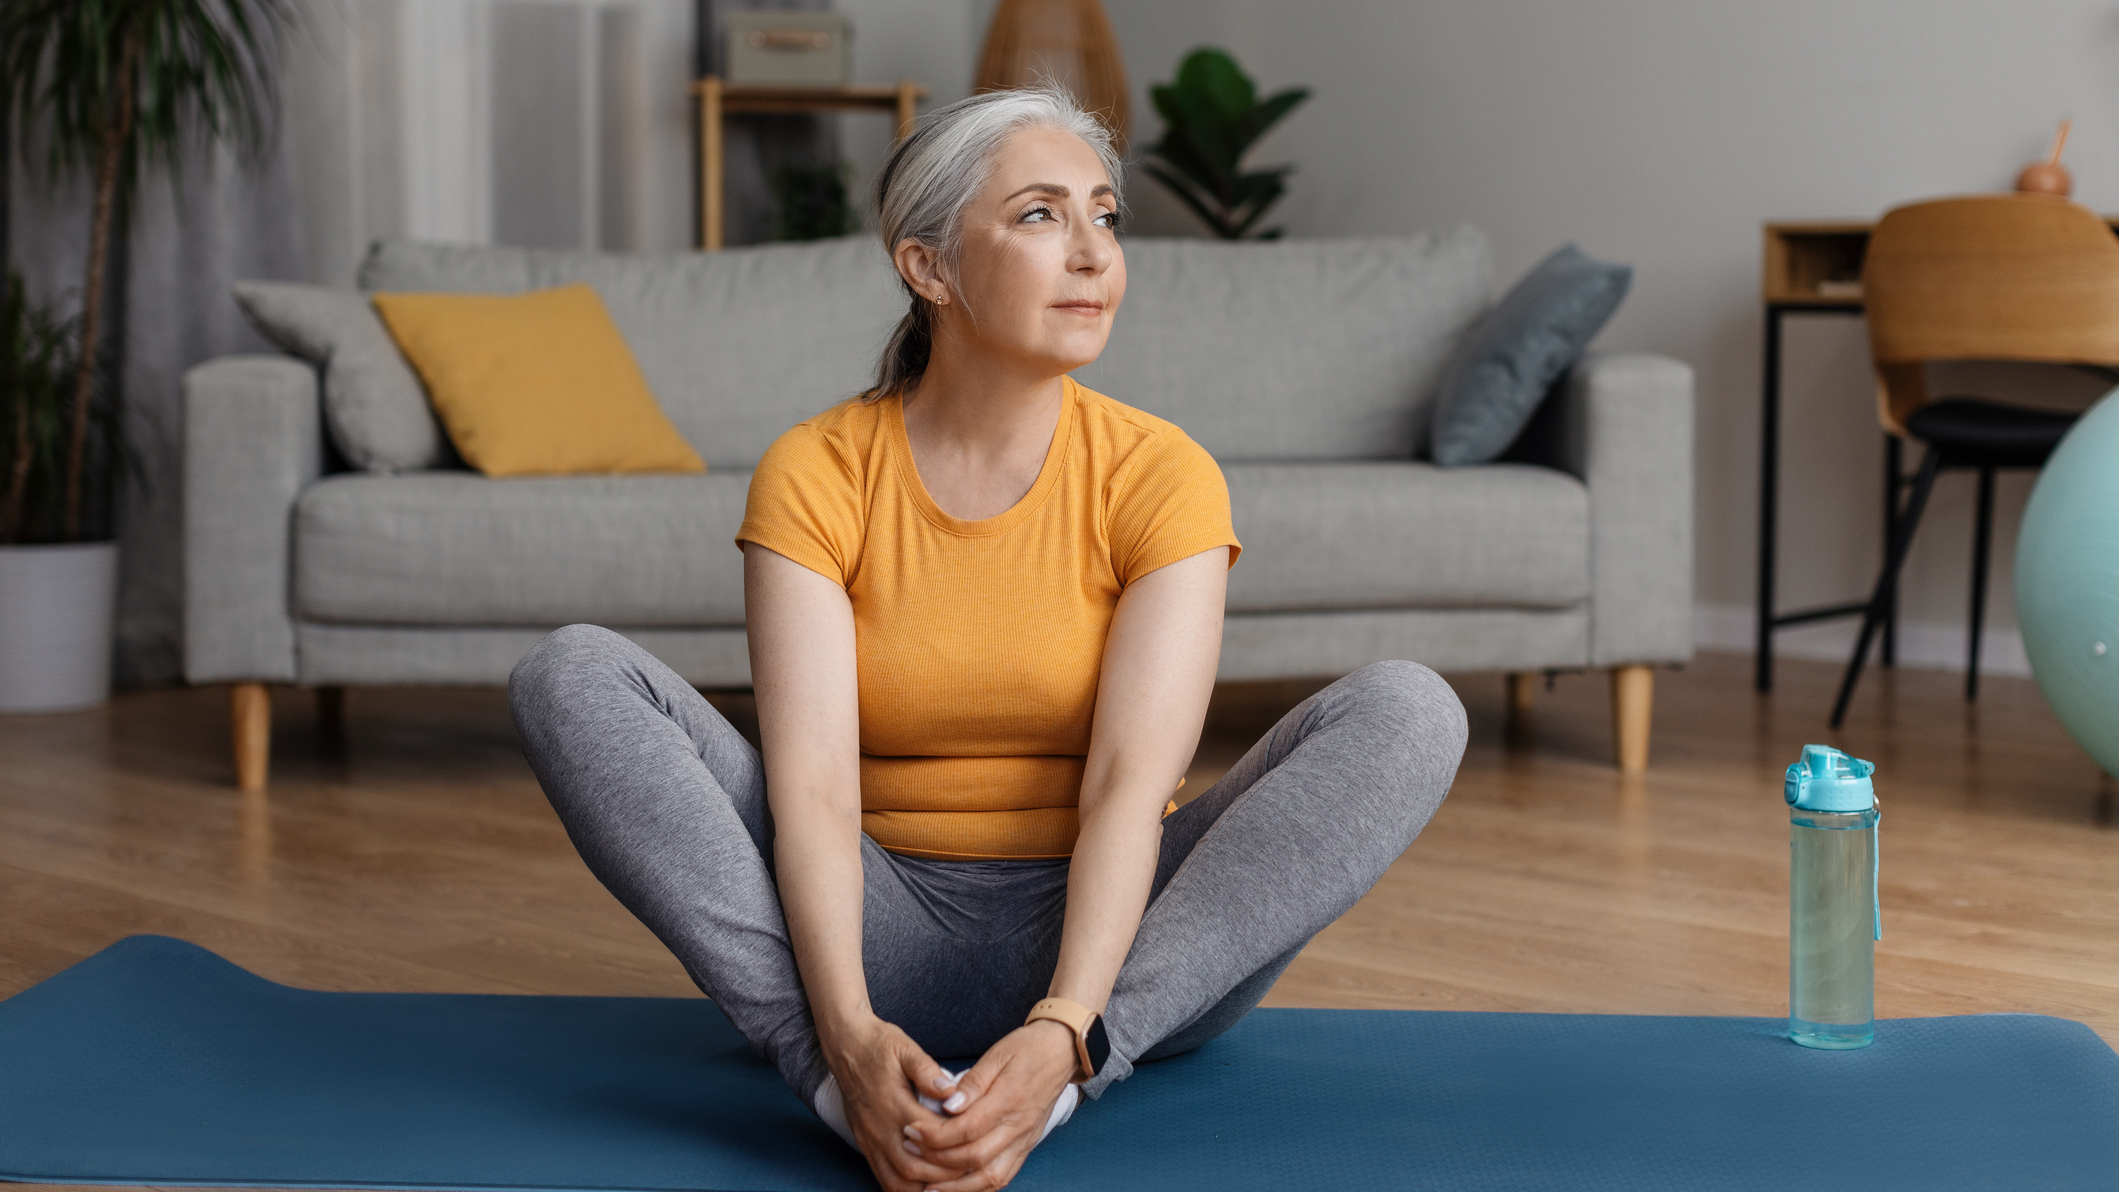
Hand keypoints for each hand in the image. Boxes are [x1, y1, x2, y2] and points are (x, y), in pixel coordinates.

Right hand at [823, 1015, 969, 1191]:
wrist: (845, 1046)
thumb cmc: (878, 1045)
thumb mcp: (905, 1048)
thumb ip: (928, 1071)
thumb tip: (951, 1092)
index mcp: (893, 1104)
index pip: (930, 1136)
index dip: (955, 1145)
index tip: (975, 1144)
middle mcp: (879, 1128)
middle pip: (913, 1167)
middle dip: (944, 1175)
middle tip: (969, 1170)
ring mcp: (869, 1140)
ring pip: (896, 1181)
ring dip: (924, 1187)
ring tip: (950, 1183)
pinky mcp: (865, 1145)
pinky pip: (883, 1178)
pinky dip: (905, 1187)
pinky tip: (925, 1184)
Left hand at [901, 1020, 1078, 1191]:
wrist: (1061, 1052)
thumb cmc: (1027, 1048)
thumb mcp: (997, 1054)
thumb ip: (972, 1083)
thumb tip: (948, 1104)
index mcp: (1010, 1099)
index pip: (967, 1128)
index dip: (935, 1134)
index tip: (911, 1129)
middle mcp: (1019, 1126)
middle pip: (975, 1157)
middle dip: (936, 1159)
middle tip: (909, 1151)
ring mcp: (1024, 1140)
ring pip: (990, 1176)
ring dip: (956, 1186)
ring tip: (927, 1186)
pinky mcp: (1026, 1146)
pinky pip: (1002, 1177)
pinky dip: (977, 1187)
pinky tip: (956, 1187)